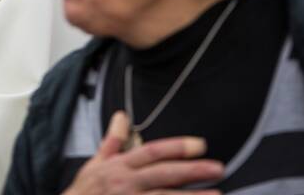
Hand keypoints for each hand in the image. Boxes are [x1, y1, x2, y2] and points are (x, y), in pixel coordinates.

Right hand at [63, 112, 222, 194]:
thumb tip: (122, 117)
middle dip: (192, 170)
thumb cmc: (85, 192)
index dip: (176, 147)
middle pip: (163, 174)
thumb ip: (113, 141)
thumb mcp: (96, 163)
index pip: (151, 152)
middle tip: (218, 167)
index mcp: (119, 167)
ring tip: (218, 193)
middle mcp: (125, 184)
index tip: (200, 144)